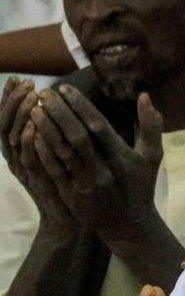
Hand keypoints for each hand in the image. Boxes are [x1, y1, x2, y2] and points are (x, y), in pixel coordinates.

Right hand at [1, 77, 75, 232]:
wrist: (68, 217)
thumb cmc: (65, 181)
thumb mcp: (55, 152)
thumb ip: (52, 130)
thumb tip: (55, 103)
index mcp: (18, 150)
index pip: (7, 118)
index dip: (9, 98)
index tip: (18, 78)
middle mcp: (15, 158)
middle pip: (5, 124)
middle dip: (13, 102)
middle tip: (26, 84)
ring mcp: (23, 170)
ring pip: (14, 138)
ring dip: (21, 116)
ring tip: (33, 97)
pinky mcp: (35, 181)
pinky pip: (27, 158)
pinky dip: (29, 140)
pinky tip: (34, 125)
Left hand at [28, 85, 163, 241]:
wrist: (128, 224)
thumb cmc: (140, 186)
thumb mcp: (152, 157)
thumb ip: (151, 126)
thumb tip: (144, 95)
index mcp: (123, 157)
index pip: (99, 127)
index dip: (81, 107)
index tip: (65, 89)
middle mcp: (104, 170)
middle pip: (78, 136)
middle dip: (60, 113)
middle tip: (45, 94)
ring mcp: (87, 183)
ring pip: (63, 152)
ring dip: (47, 129)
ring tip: (35, 109)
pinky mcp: (73, 194)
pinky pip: (55, 169)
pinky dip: (44, 151)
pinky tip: (33, 135)